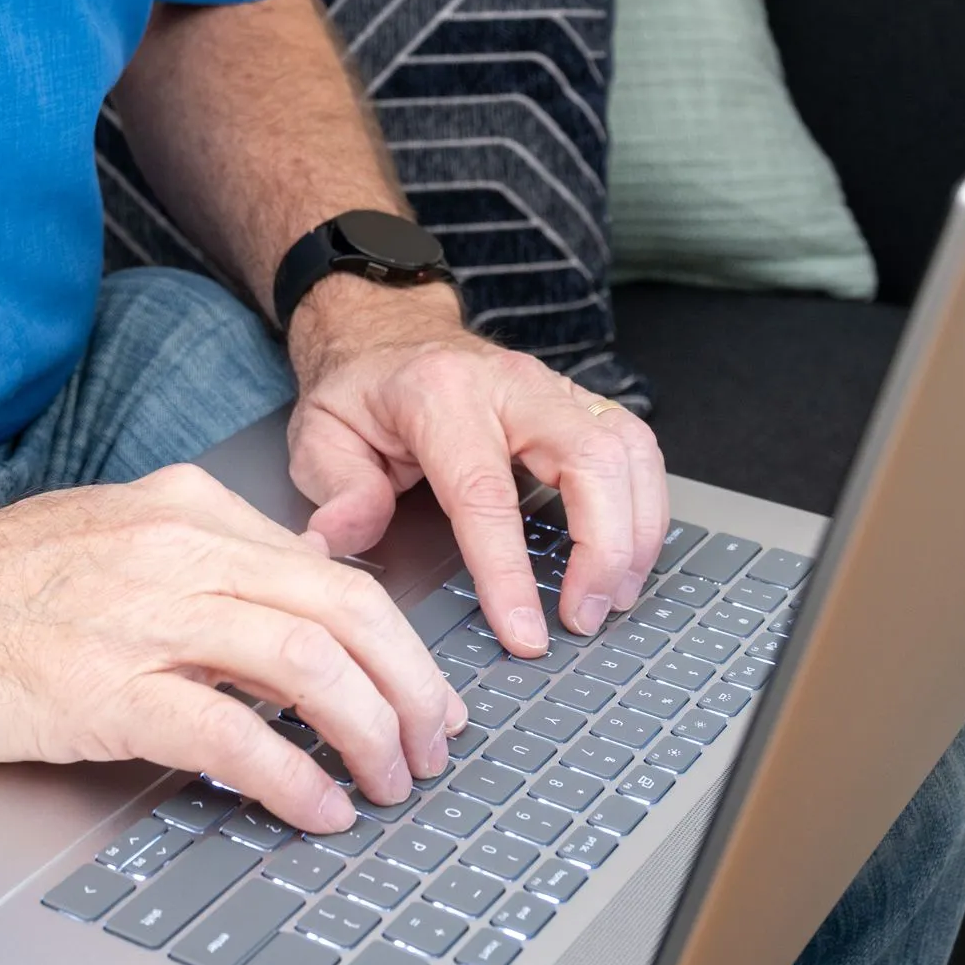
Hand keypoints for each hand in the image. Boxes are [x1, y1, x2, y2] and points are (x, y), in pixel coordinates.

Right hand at [0, 464, 461, 831]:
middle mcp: (174, 547)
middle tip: (430, 746)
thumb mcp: (105, 537)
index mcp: (183, 507)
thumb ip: (199, 559)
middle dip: (409, 686)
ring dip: (368, 730)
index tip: (420, 693)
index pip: (330, 567)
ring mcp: (137, 614)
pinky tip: (314, 807)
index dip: (396, 641)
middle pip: (343, 607)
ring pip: (306, 660)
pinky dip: (291, 774)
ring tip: (388, 782)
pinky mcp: (97, 688)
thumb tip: (290, 607)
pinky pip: (230, 732)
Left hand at [286, 278, 669, 657]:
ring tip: (614, 596)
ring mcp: (553, 388)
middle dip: (604, 550)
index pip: (486, 494)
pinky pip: (636, 447)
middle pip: (591, 461)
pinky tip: (628, 555)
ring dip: (637, 531)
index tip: (524, 631)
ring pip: (629, 450)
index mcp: (439, 395)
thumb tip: (343, 541)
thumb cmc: (360, 391)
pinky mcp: (579, 402)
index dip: (509, 570)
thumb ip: (337, 491)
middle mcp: (510, 384)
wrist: (388, 332)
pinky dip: (645, 505)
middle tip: (584, 618)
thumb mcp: (319, 436)